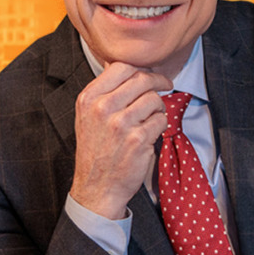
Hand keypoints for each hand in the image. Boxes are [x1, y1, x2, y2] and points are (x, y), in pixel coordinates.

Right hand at [69, 62, 172, 218]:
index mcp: (88, 98)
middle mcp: (102, 108)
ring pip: (154, 99)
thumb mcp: (87, 117)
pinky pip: (161, 120)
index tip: (149, 73)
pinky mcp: (138, 139)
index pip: (121, 66)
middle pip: (141, 79)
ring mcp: (120, 124)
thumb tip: (124, 68)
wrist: (96, 188)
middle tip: (166, 84)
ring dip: (158, 107)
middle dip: (159, 80)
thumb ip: (103, 92)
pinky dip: (161, 125)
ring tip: (152, 118)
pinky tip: (151, 133)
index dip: (140, 68)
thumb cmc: (95, 152)